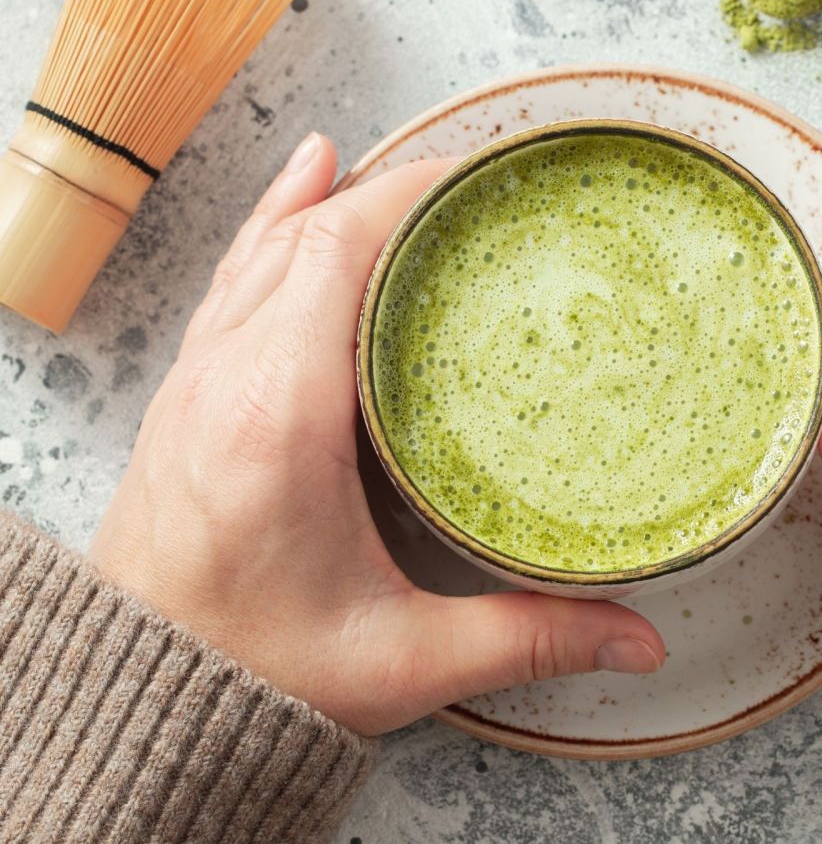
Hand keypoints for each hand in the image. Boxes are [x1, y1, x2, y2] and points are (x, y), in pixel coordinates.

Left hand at [90, 133, 663, 736]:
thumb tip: (638, 638)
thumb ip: (529, 638)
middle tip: (473, 181)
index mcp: (280, 418)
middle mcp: (227, 379)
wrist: (137, 699)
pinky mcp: (188, 396)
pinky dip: (272, 228)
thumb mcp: (405, 659)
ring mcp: (196, 381)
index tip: (476, 174)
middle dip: (393, 193)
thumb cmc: (255, 676)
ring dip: (334, 202)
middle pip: (308, 237)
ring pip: (264, 249)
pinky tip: (297, 188)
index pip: (337, 255)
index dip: (407, 196)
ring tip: (397, 167)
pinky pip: (234, 281)